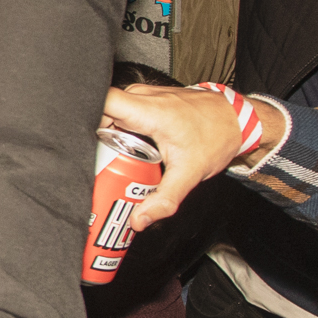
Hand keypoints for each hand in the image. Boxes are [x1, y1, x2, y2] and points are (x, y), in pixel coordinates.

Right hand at [100, 83, 276, 229]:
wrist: (237, 120)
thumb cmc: (216, 138)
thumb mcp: (189, 174)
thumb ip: (164, 200)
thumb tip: (139, 220)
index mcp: (149, 110)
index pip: (103, 100)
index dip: (84, 118)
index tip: (81, 144)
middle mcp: (143, 98)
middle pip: (101, 113)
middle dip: (93, 140)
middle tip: (96, 167)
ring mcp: (145, 96)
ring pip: (111, 113)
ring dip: (106, 137)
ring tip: (108, 162)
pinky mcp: (147, 101)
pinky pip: (123, 112)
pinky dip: (119, 131)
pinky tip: (124, 150)